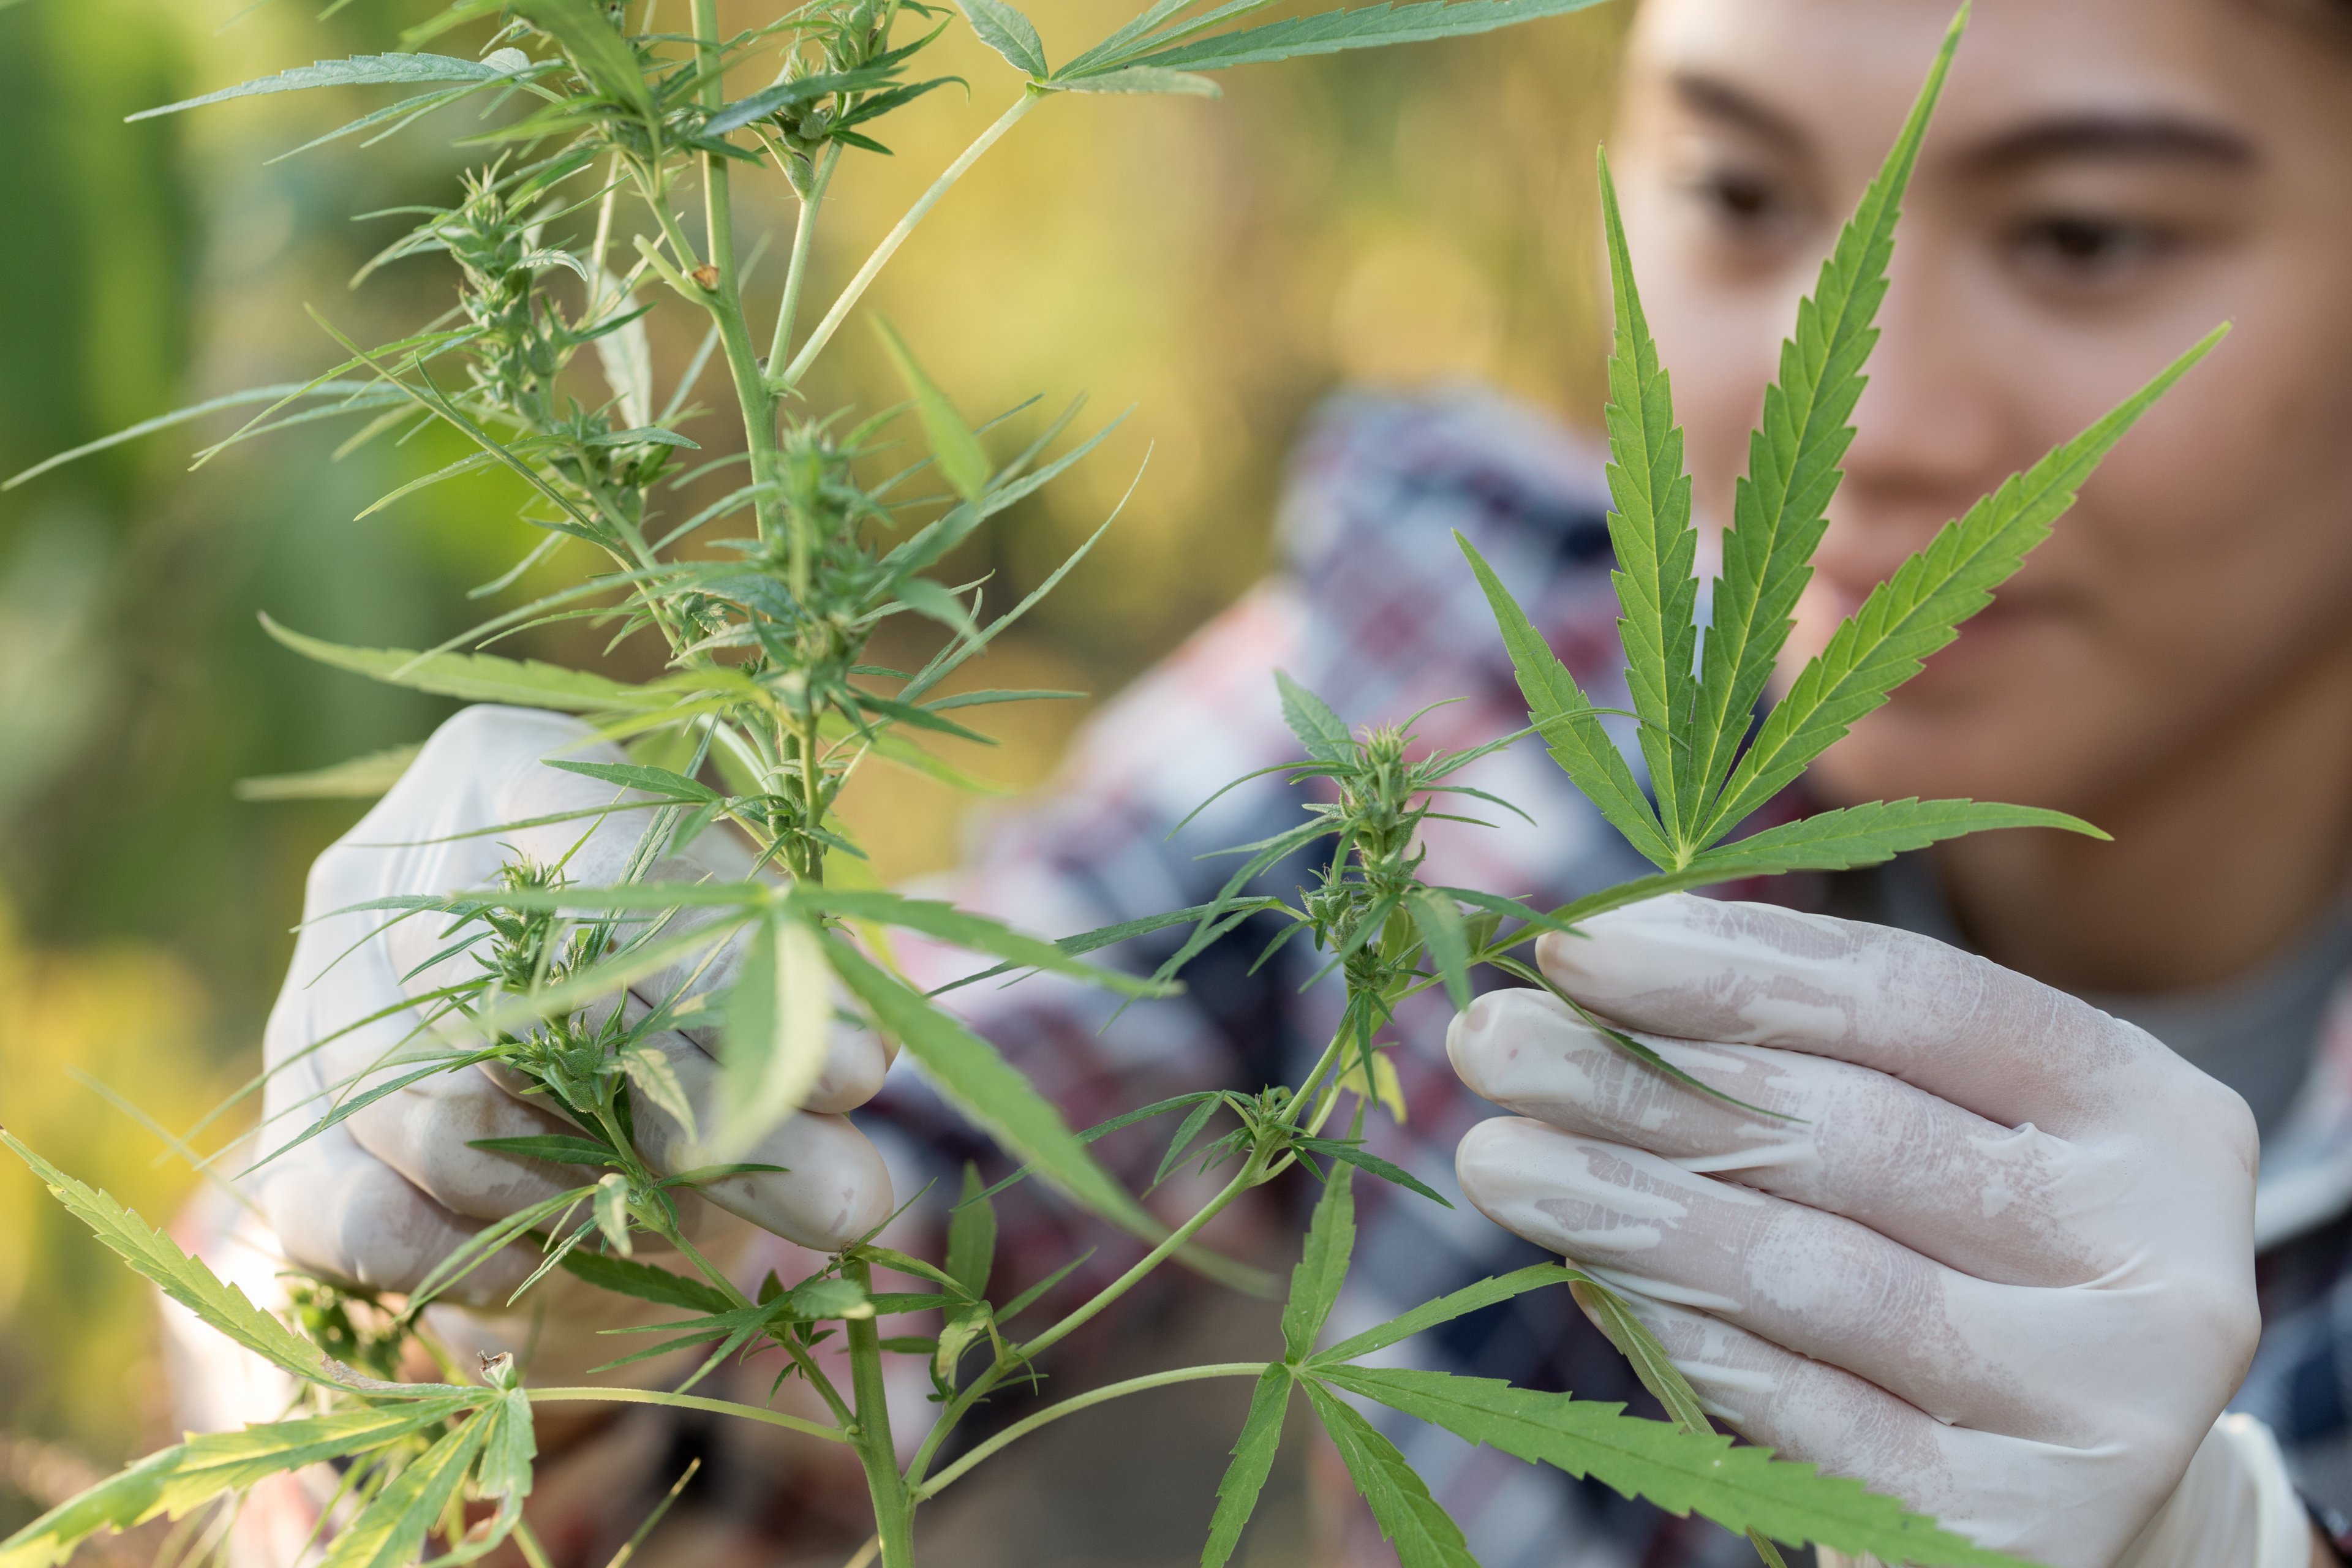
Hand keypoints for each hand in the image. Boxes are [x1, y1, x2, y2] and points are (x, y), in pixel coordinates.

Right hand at [256, 705, 894, 1320]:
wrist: (545, 1052)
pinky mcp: (289, 1137)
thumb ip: (797, 1032)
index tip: (860, 1076)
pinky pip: (364, 1221)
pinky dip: (483, 1255)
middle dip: (706, 1118)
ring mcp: (313, 1004)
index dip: (737, 980)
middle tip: (843, 1194)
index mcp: (501, 769)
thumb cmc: (673, 963)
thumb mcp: (747, 963)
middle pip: (535, 1009)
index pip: (616, 865)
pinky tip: (574, 1256)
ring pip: (445, 1123)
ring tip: (714, 1211)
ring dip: (603, 1194)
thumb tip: (858, 1144)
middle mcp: (382, 874)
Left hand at [1446, 894, 2268, 1567]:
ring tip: (1496, 1156)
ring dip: (1628, 1205)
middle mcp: (2157, 1253)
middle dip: (1642, 1080)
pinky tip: (1585, 1280)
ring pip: (1816, 1273)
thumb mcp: (1936, 1138)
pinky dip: (1683, 1339)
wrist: (2075, 1493)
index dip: (1731, 965)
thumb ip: (1805, 1058)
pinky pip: (1808, 1412)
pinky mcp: (2017, 1530)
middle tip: (1494, 1042)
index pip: (1914, 999)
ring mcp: (2100, 1402)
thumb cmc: (1967, 1265)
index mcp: (2147, 1112)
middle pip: (1849, 1133)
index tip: (1573, 943)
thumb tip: (1581, 975)